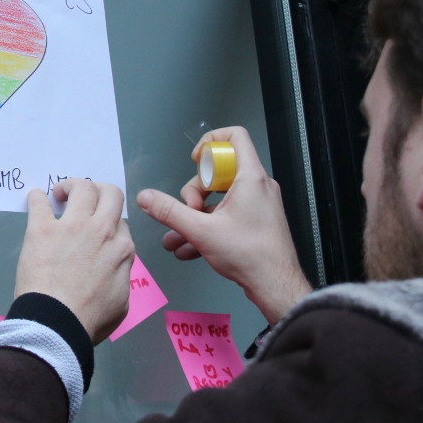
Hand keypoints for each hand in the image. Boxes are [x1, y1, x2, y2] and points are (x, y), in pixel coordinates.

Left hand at [15, 179, 135, 343]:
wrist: (57, 322)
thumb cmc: (89, 319)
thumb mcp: (121, 301)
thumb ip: (120, 277)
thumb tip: (115, 269)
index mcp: (122, 250)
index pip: (120, 223)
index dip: (109, 223)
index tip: (97, 229)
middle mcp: (102, 231)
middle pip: (110, 193)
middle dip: (100, 191)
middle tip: (84, 198)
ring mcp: (72, 227)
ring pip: (82, 187)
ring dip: (71, 186)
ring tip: (60, 194)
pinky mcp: (43, 229)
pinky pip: (39, 202)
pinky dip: (37, 198)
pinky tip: (35, 199)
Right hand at [136, 126, 311, 322]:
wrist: (275, 286)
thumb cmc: (252, 256)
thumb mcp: (201, 231)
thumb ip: (170, 212)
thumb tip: (147, 198)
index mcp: (250, 178)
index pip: (234, 137)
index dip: (210, 143)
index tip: (195, 161)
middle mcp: (257, 187)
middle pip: (218, 172)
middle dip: (195, 192)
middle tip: (190, 212)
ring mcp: (257, 205)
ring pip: (218, 198)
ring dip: (195, 215)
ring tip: (178, 237)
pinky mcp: (254, 222)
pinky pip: (225, 216)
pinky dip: (207, 227)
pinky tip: (188, 249)